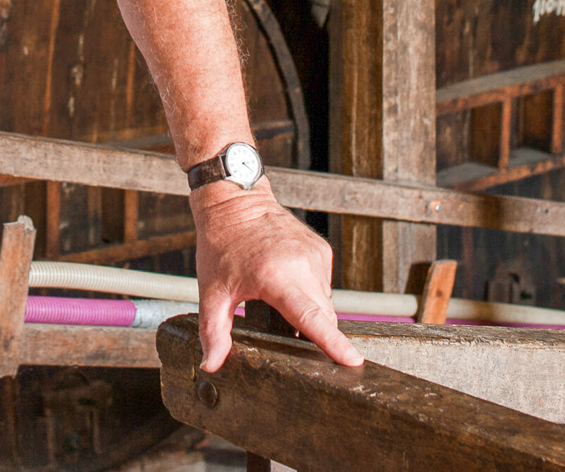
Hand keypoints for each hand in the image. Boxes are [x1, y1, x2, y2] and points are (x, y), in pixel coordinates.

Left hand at [190, 180, 363, 371]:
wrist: (235, 200)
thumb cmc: (221, 243)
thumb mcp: (213, 291)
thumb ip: (214, 331)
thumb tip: (211, 364)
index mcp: (276, 277)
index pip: (311, 317)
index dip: (333, 343)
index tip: (353, 360)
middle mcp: (302, 264)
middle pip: (323, 316)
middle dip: (315, 334)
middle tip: (289, 337)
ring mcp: (315, 255)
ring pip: (325, 302)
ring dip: (311, 311)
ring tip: (281, 301)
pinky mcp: (322, 249)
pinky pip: (324, 284)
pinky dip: (311, 292)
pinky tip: (289, 283)